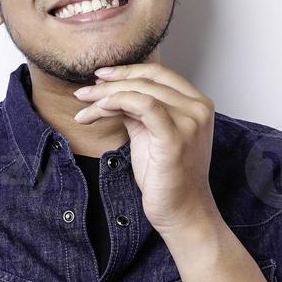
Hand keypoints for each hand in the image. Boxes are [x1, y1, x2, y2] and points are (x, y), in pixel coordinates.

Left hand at [71, 62, 218, 238]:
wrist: (181, 211)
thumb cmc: (166, 177)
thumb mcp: (150, 134)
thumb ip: (138, 110)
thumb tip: (112, 91)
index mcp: (197, 103)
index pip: (159, 73)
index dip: (127, 70)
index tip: (100, 76)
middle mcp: (198, 107)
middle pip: (147, 79)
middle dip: (110, 83)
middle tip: (84, 92)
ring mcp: (190, 121)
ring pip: (141, 91)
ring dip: (105, 95)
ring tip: (83, 104)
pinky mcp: (176, 136)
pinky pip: (143, 105)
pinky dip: (116, 102)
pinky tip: (97, 110)